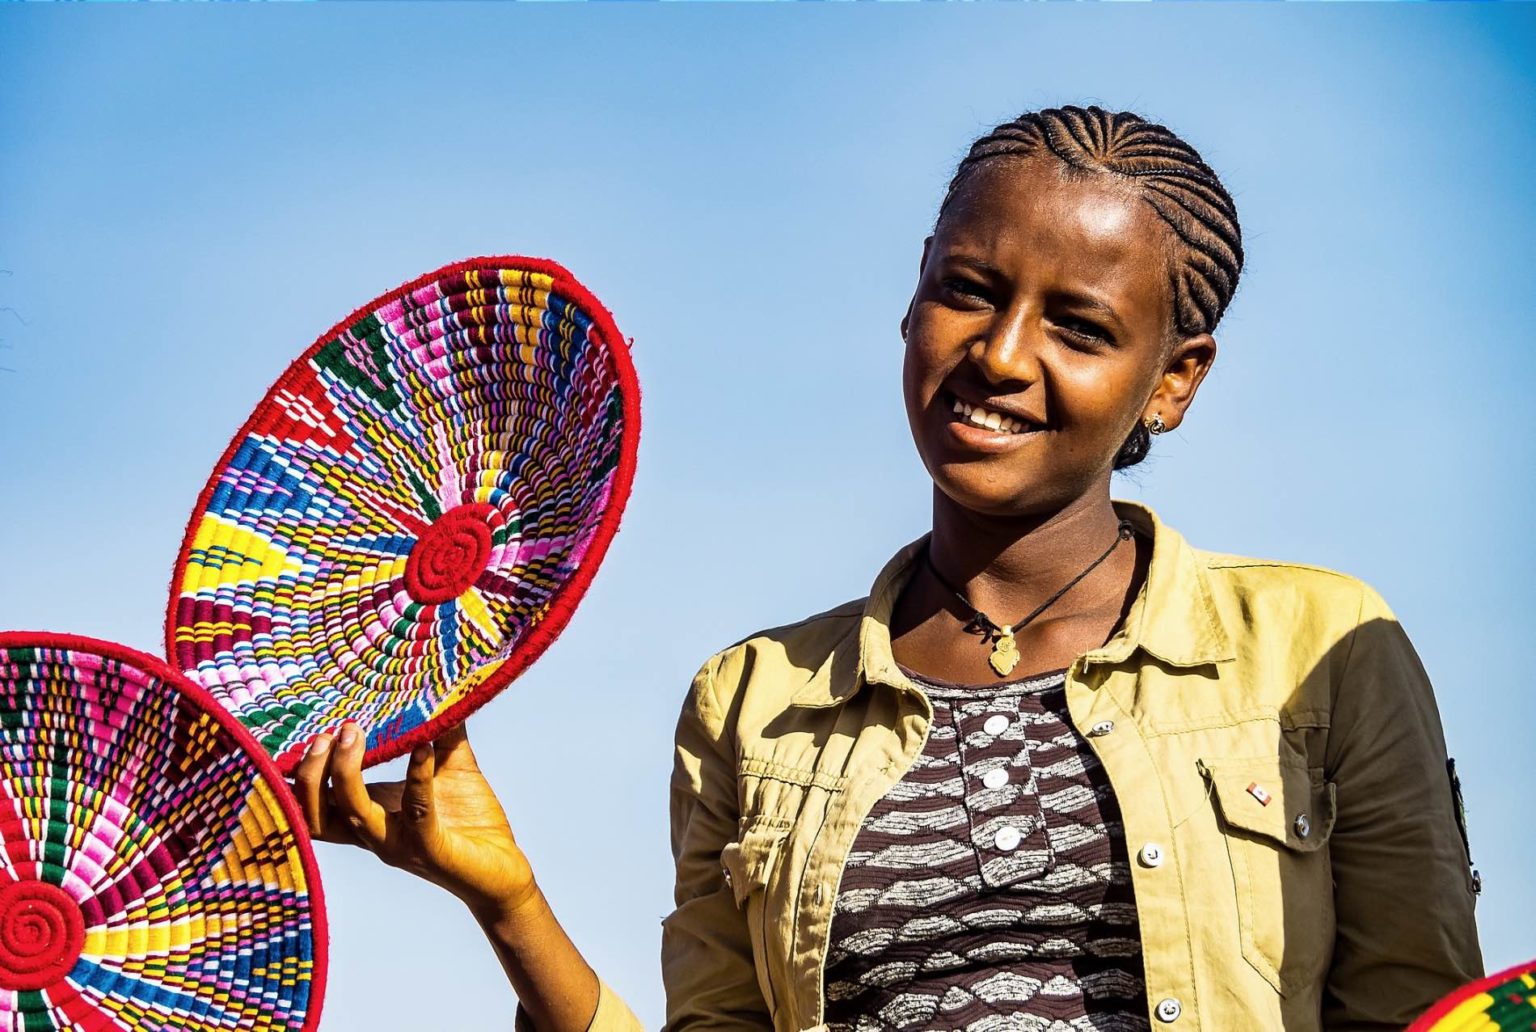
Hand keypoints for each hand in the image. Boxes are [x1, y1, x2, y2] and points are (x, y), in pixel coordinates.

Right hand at [291, 720, 537, 920]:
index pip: (313, 802)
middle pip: (314, 814)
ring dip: (345, 775)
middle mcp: (373, 833)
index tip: (301, 731)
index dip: (297, 774)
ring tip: (352, 734)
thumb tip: (440, 683)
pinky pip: (416, 813)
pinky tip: (423, 749)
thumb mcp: (449, 765)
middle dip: (311, 773)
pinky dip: (416, 778)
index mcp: (368, 815)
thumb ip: (439, 729)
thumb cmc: (470, 819)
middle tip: (328, 733)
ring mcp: (398, 844)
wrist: (503, 869)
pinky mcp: (431, 850)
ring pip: (351, 815)